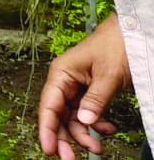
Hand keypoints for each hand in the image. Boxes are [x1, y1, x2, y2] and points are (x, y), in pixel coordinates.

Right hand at [38, 14, 128, 158]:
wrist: (133, 33)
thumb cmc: (117, 45)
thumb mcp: (109, 75)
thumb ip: (95, 99)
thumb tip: (83, 121)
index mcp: (61, 73)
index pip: (49, 106)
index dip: (47, 129)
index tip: (50, 149)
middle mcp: (65, 81)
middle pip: (58, 115)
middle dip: (65, 137)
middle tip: (71, 159)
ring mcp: (77, 87)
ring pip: (73, 118)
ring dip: (84, 134)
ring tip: (98, 148)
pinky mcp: (90, 91)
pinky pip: (87, 113)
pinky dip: (96, 125)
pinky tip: (108, 130)